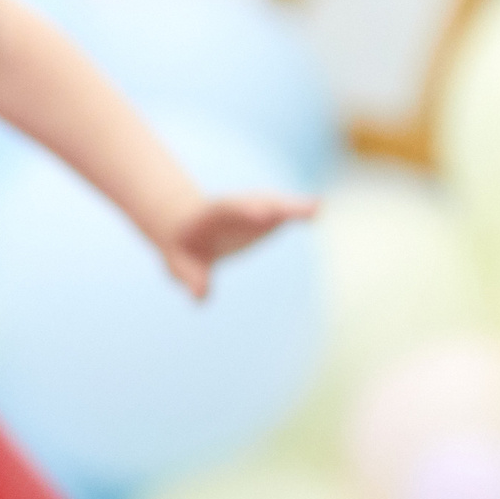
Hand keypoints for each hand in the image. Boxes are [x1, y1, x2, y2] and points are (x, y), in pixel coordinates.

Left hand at [154, 189, 319, 300]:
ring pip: (273, 205)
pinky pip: (282, 214)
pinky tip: (319, 209)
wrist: (189, 230)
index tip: (263, 215)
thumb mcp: (180, 265)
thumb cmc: (183, 251)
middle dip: (276, 206)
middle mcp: (235, 207)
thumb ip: (190, 277)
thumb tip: (200, 296)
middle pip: (256, 203)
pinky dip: (298, 212)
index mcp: (210, 216)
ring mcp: (252, 210)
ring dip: (293, 207)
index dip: (245, 211)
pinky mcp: (265, 218)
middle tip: (299, 208)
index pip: (228, 210)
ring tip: (316, 208)